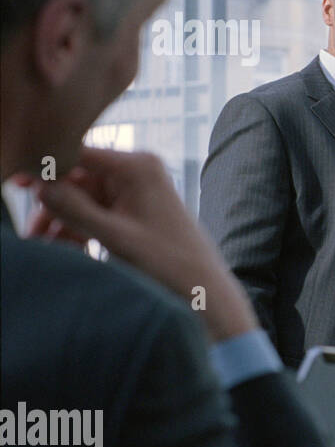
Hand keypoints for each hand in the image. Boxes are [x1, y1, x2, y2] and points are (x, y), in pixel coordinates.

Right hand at [22, 147, 257, 342]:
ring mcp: (133, 193)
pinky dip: (75, 231)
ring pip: (80, 199)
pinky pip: (92, 215)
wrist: (205, 293)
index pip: (77, 153)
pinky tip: (61, 252)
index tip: (13, 182)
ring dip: (59, 221)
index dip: (44, 166)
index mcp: (136, 167)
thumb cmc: (170, 264)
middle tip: (29, 233)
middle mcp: (135, 172)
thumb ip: (75, 210)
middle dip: (50, 203)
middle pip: (75, 178)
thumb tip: (38, 185)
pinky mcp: (130, 214)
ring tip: (40, 247)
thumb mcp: (116, 237)